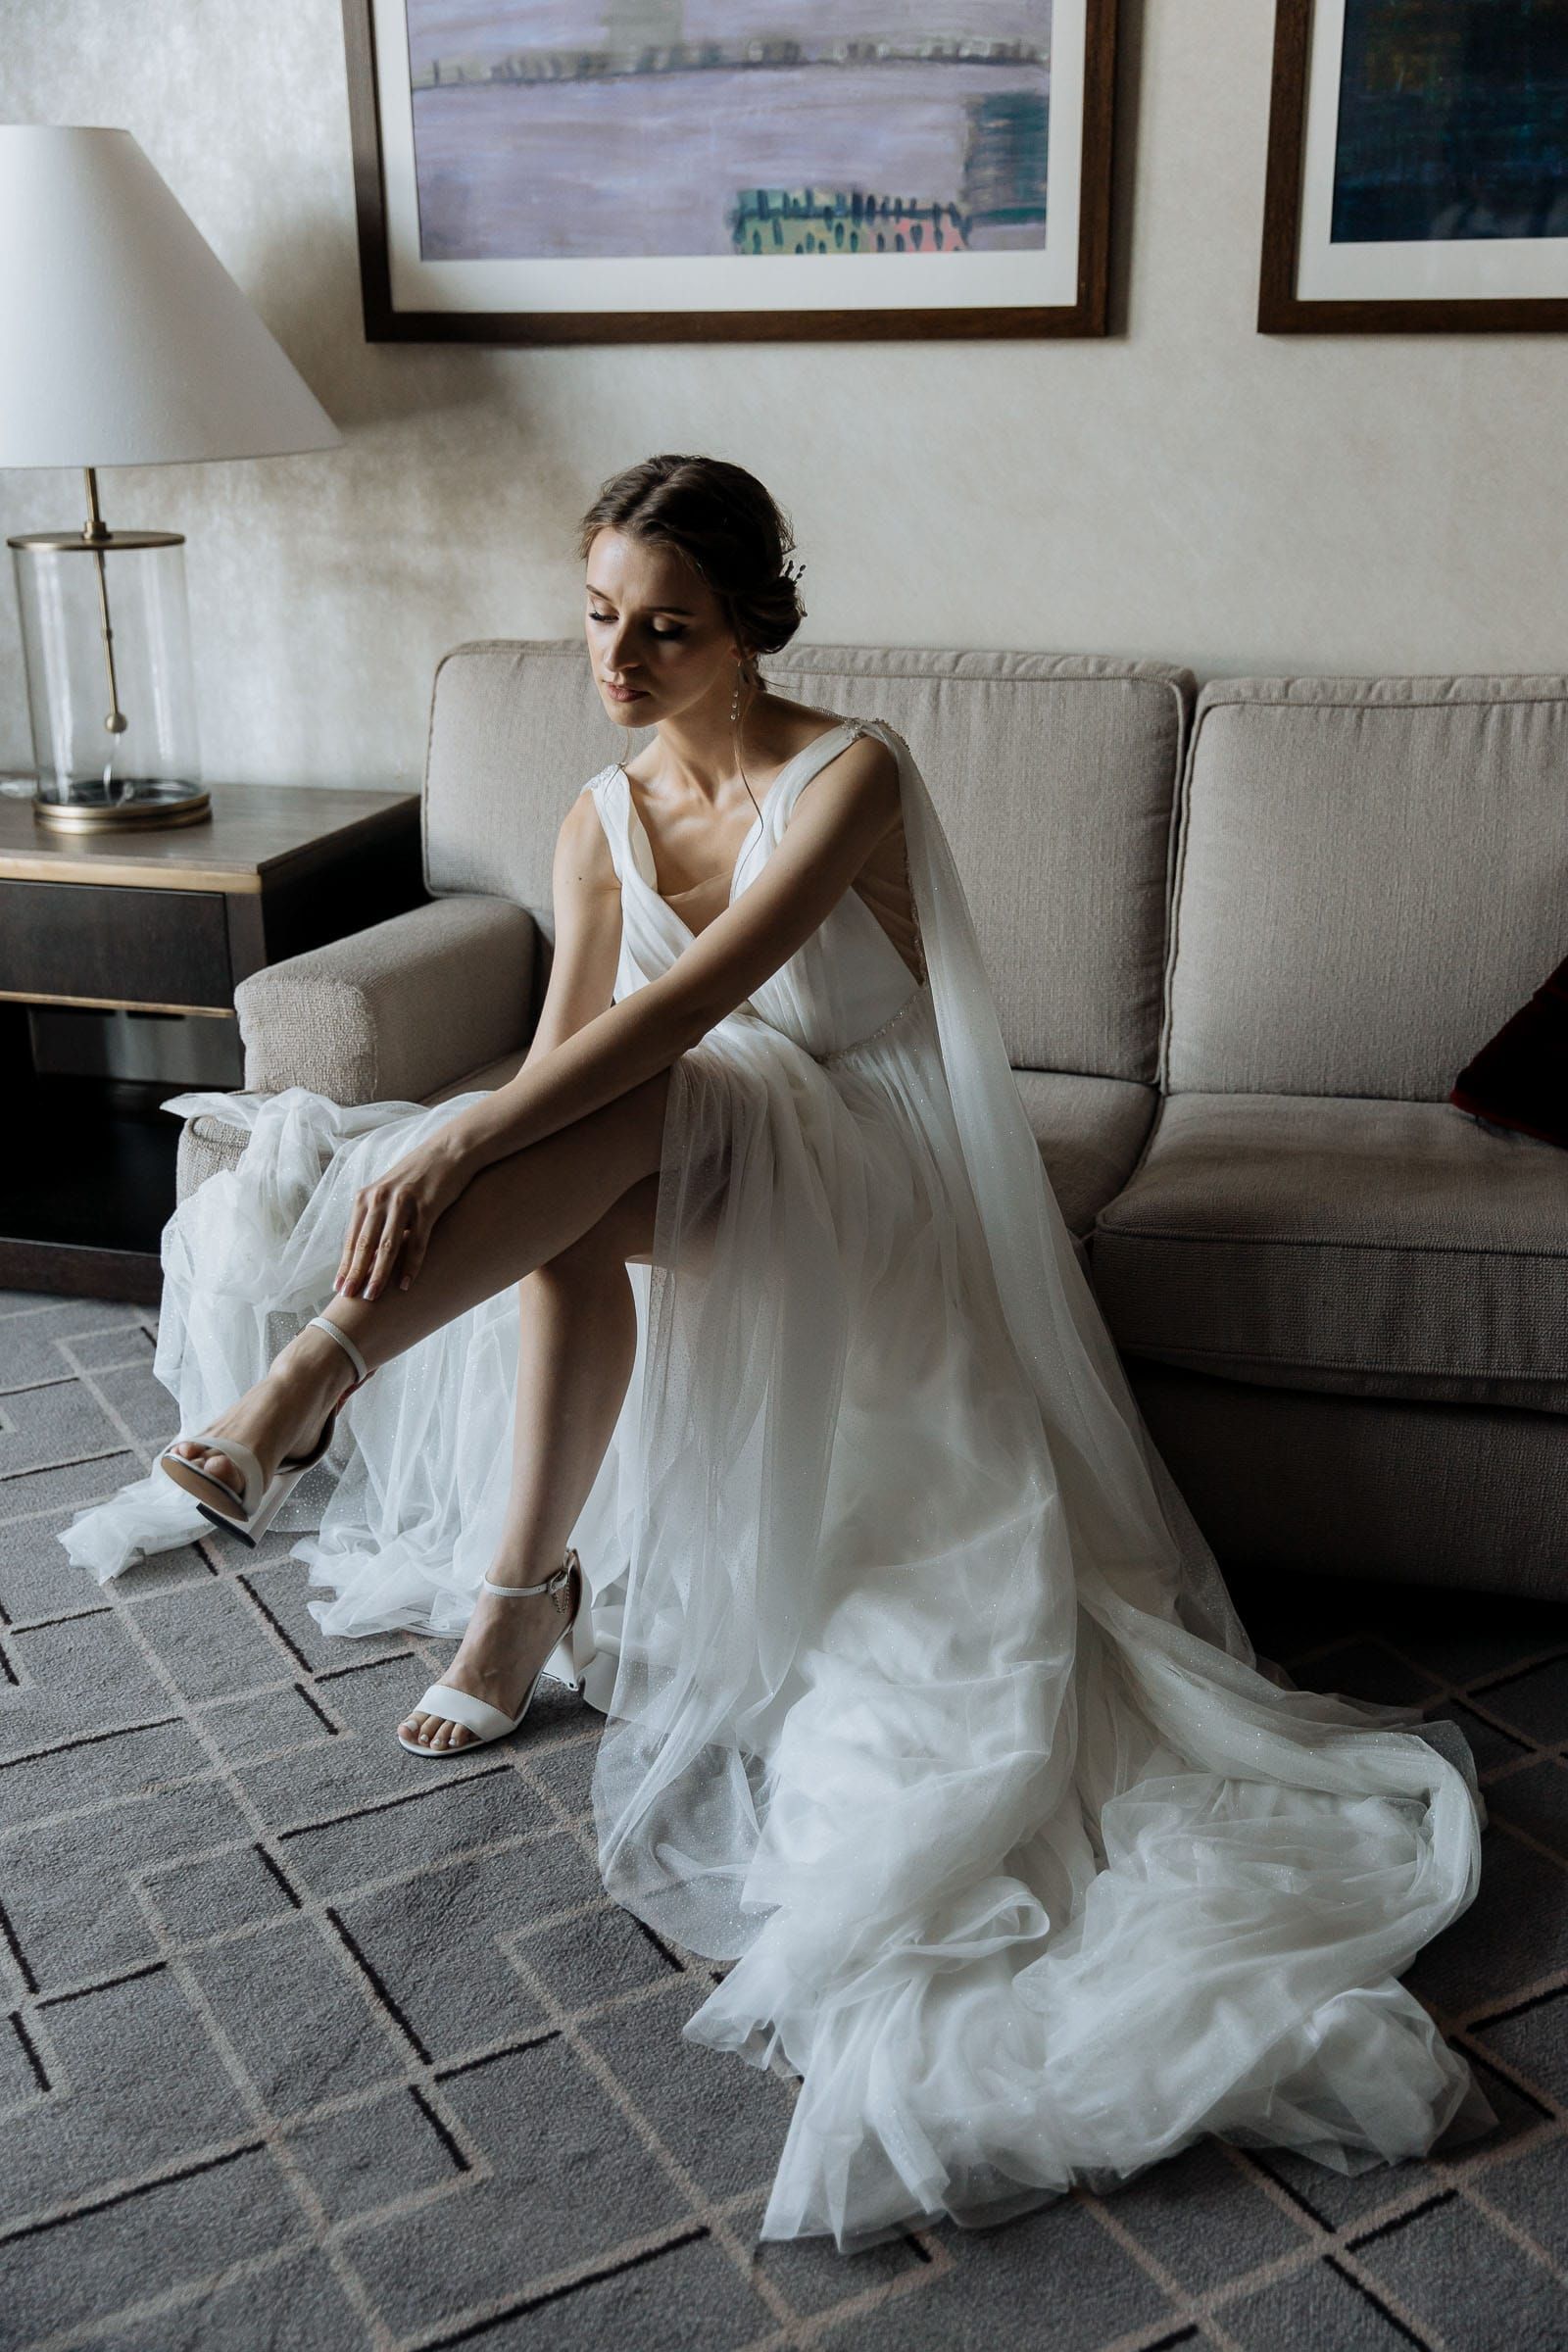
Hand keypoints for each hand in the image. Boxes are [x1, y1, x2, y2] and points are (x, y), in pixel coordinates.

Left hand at [334, 1137, 470, 1299]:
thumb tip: (367, 1251)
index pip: (351, 1238)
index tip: (339, 1287)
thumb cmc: (418, 1175)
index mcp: (366, 1197)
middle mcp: (380, 1198)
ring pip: (387, 1246)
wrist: (448, 1152)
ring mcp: (404, 1202)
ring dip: (379, 1273)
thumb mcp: (389, 1191)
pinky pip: (417, 1242)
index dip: (345, 1264)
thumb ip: (376, 1216)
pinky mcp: (427, 1206)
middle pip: (364, 1244)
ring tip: (373, 1295)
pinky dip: (410, 1265)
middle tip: (349, 1297)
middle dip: (355, 1273)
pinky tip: (405, 1283)